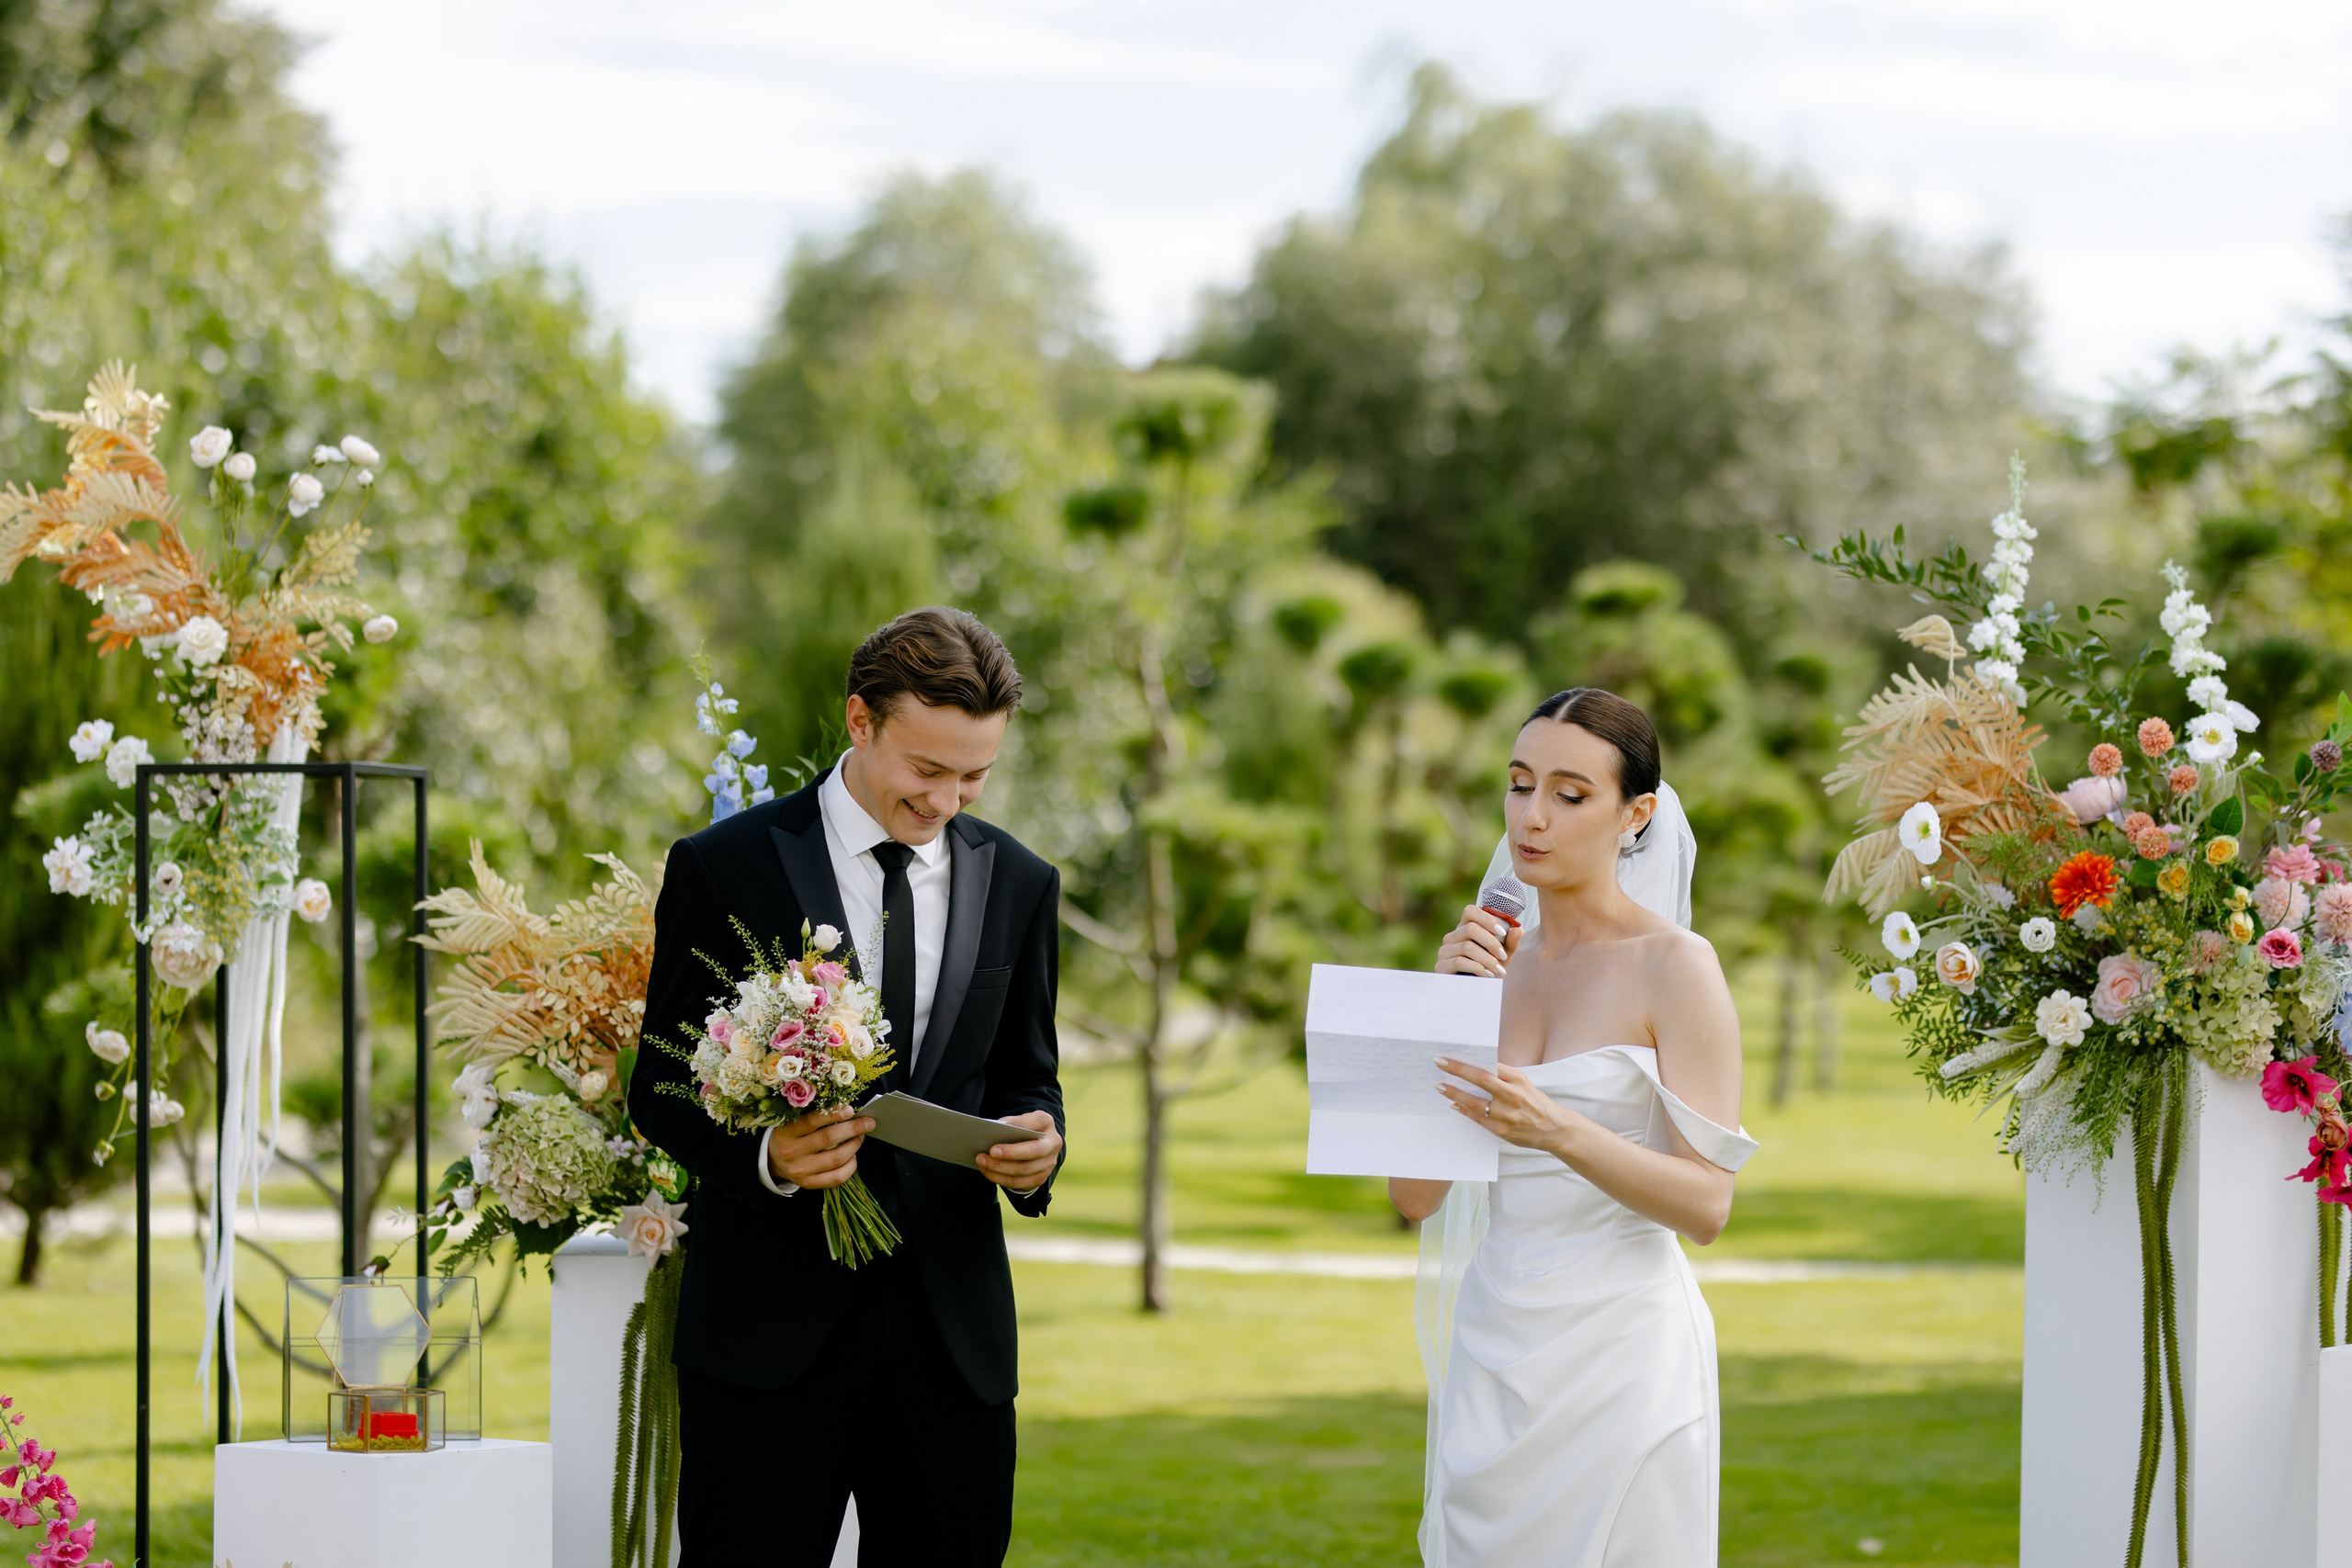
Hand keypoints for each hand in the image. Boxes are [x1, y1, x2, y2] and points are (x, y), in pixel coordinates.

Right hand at [767, 1105, 872, 1189]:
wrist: (772, 1161)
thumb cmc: (789, 1136)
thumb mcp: (792, 1122)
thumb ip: (815, 1116)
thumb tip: (847, 1110)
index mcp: (787, 1132)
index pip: (812, 1121)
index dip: (833, 1114)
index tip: (850, 1109)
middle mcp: (792, 1152)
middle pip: (829, 1139)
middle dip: (853, 1129)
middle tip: (867, 1123)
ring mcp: (801, 1170)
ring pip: (837, 1158)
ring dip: (854, 1145)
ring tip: (860, 1137)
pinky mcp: (809, 1184)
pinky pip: (837, 1177)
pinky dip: (851, 1166)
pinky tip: (853, 1156)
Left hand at [977, 1110, 1061, 1192]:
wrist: (1033, 1143)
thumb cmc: (1020, 1129)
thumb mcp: (1017, 1120)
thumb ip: (1009, 1124)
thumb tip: (992, 1133)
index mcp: (1046, 1123)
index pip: (1038, 1121)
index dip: (1020, 1124)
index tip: (1002, 1126)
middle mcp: (1053, 1143)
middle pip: (1035, 1151)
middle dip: (1011, 1152)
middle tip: (991, 1151)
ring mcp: (1049, 1163)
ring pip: (1025, 1170)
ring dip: (1000, 1168)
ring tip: (982, 1161)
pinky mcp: (1041, 1178)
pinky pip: (1020, 1183)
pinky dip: (1001, 1178)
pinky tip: (987, 1171)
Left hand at [1435, 1057, 1577, 1153]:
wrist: (1554, 1129)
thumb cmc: (1535, 1102)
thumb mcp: (1523, 1083)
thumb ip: (1502, 1075)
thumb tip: (1474, 1065)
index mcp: (1518, 1079)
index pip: (1489, 1066)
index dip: (1467, 1061)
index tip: (1449, 1057)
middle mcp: (1514, 1095)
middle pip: (1481, 1079)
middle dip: (1457, 1070)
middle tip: (1439, 1063)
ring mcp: (1508, 1115)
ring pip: (1475, 1102)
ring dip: (1454, 1094)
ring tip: (1440, 1087)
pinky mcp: (1503, 1131)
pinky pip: (1478, 1119)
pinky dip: (1464, 1111)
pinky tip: (1454, 1105)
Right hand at [1436, 904, 1518, 976]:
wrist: (1475, 993)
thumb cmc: (1488, 971)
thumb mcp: (1502, 957)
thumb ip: (1510, 943)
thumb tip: (1518, 930)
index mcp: (1465, 929)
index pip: (1470, 911)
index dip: (1487, 918)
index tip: (1502, 932)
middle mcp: (1452, 937)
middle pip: (1470, 928)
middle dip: (1491, 943)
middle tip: (1503, 956)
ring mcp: (1444, 951)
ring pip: (1466, 947)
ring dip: (1487, 959)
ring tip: (1498, 970)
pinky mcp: (1441, 966)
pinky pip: (1459, 961)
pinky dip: (1477, 968)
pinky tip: (1487, 975)